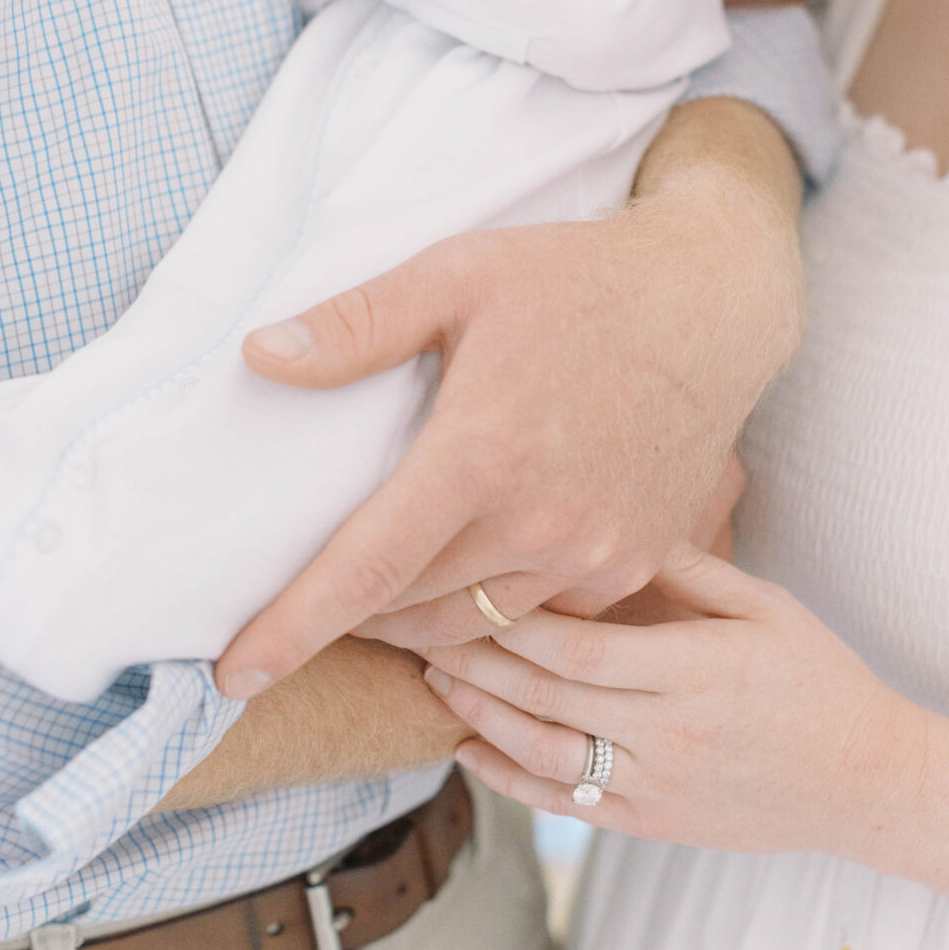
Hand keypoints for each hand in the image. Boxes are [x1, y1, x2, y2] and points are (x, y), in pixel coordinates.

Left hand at [214, 147, 800, 698]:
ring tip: (382, 600)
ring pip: (477, 630)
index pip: (364, 572)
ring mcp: (595, 553)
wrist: (714, 304)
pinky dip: (494, 613)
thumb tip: (259, 356)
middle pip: (411, 613)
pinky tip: (474, 578)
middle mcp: (541, 523)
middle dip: (349, 619)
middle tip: (311, 599)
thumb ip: (356, 324)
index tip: (235, 675)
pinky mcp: (635, 563)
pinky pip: (544, 619)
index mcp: (481, 456)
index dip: (291, 629)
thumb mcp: (458, 273)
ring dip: (417, 625)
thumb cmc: (579, 280)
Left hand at [424, 547, 927, 856]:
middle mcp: (668, 733)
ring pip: (543, 754)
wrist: (867, 781)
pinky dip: (508, 779)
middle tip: (418, 626)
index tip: (464, 587)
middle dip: (474, 660)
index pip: (577, 646)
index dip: (511, 622)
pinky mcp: (653, 823)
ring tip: (432, 679)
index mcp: (694, 670)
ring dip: (478, 716)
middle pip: (546, 696)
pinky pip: (564, 805)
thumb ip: (689, 569)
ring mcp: (657, 786)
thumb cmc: (820, 678)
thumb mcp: (768, 606)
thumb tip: (615, 524)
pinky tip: (468, 748)